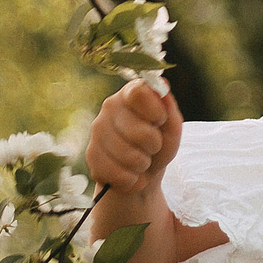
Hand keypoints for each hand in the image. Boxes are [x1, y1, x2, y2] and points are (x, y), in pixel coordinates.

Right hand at [86, 78, 183, 194]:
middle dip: (154, 146)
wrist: (142, 172)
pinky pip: (119, 174)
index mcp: (130, 94)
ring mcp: (97, 131)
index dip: (155, 111)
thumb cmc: (159, 144)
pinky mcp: (91, 155)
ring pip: (129, 156)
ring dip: (143, 164)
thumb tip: (162, 84)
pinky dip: (131, 178)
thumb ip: (168, 106)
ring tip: (141, 160)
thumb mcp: (171, 127)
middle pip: (140, 132)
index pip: (139, 93)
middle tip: (152, 146)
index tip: (159, 120)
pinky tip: (129, 171)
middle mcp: (109, 107)